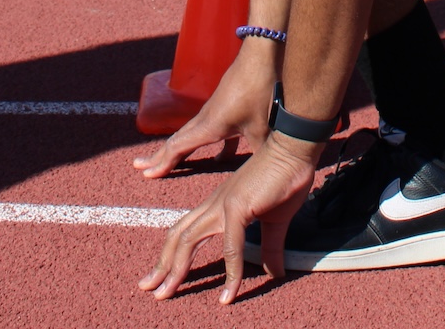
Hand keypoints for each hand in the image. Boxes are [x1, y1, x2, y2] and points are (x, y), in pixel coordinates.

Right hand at [132, 45, 276, 179]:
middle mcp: (205, 120)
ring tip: (167, 163)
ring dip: (177, 151)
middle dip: (158, 156)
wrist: (260, 56)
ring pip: (189, 135)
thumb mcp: (261, 127)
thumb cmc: (258, 90)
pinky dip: (206, 147)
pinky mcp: (223, 107)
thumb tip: (264, 176)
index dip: (162, 163)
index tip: (146, 175)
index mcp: (209, 126)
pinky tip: (216, 161)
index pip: (178, 148)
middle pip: (175, 142)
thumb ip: (259, 153)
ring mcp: (212, 112)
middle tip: (139, 167)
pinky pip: (208, 131)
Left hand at [138, 131, 318, 303]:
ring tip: (166, 293)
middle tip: (150, 289)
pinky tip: (229, 294)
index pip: (186, 230)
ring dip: (176, 269)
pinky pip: (231, 247)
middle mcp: (215, 203)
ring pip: (189, 239)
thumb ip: (269, 247)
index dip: (171, 254)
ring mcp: (224, 204)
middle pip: (178, 236)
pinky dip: (230, 273)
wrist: (295, 149)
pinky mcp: (239, 207)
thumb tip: (274, 272)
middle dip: (162, 265)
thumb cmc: (285, 178)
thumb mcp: (275, 221)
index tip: (160, 277)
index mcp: (218, 204)